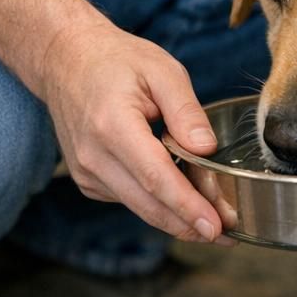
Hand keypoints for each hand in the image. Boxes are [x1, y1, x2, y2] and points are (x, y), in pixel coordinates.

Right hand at [41, 22, 234, 245]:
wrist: (66, 61)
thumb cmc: (118, 60)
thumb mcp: (162, 70)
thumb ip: (187, 111)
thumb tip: (207, 149)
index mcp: (112, 126)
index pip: (155, 176)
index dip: (187, 205)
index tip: (215, 226)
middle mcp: (94, 157)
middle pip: (148, 203)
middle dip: (189, 224)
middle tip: (230, 235)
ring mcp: (86, 172)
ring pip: (140, 207)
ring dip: (178, 219)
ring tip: (218, 223)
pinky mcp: (88, 180)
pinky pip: (130, 199)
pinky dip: (158, 203)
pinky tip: (185, 199)